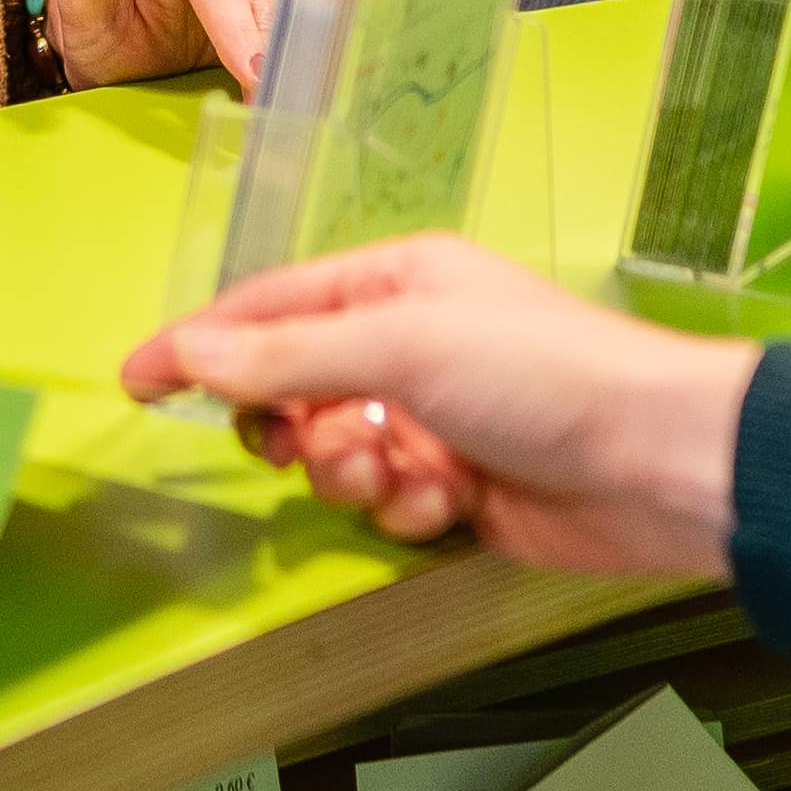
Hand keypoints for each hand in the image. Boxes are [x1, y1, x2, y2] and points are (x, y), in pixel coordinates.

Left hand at [42, 0, 277, 90]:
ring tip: (269, 86)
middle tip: (263, 93)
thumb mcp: (79, 3)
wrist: (112, 35)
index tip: (251, 69)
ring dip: (283, 31)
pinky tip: (279, 62)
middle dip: (264, 35)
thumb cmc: (95, 21)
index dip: (234, 22)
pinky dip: (295, 24)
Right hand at [119, 235, 754, 580]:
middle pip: (291, 390)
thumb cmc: (540, 375)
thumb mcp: (401, 344)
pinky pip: (386, 504)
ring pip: (334, 456)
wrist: (656, 467)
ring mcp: (432, 421)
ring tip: (401, 470)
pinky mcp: (456, 491)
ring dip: (352, 473)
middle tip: (299, 445)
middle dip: (290, 425)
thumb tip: (186, 353)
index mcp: (395, 281)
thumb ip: (286, 356)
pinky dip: (405, 508)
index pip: (267, 308)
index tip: (134, 383)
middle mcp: (408, 345)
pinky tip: (449, 503)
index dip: (198, 344)